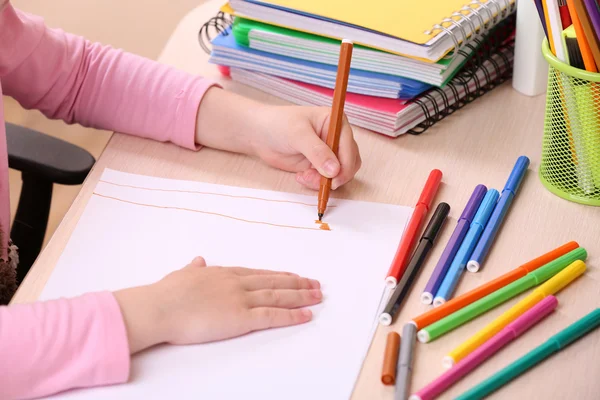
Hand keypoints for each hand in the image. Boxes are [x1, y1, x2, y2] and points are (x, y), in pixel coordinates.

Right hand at [114, 256, 321, 353]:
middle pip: (274, 281)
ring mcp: (240, 299)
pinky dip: (291, 315)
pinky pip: (272, 316)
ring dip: (301, 295)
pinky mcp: (240, 317)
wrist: (159, 307)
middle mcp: (236, 282)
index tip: (293, 275)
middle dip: (297, 283)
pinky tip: (306, 315)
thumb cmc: (166, 294)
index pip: (258, 273)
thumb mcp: (181, 275)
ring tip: (318, 295)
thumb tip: (198, 260)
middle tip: (315, 284)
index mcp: (223, 273)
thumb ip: (193, 269)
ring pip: (278, 295)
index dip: (278, 275)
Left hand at [250, 105, 360, 190]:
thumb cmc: (279, 125)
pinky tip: (301, 176)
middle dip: (337, 176)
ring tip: (304, 177)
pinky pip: (327, 180)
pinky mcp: (319, 165)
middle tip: (322, 183)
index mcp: (336, 122)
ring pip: (340, 174)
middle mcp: (336, 137)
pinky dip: (317, 183)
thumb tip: (334, 170)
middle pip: (350, 162)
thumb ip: (317, 152)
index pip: (349, 146)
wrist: (260, 135)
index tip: (334, 177)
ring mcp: (329, 153)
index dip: (345, 163)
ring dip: (325, 181)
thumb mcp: (298, 135)